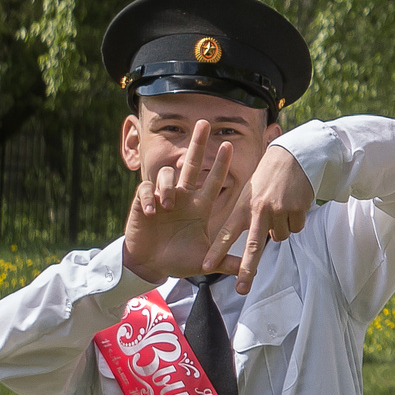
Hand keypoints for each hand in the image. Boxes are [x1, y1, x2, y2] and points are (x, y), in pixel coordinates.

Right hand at [121, 121, 240, 282]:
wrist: (152, 264)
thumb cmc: (179, 259)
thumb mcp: (206, 261)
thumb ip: (227, 262)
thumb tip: (252, 271)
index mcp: (199, 206)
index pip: (213, 180)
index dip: (220, 164)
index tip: (228, 145)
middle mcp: (183, 196)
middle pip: (190, 164)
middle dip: (197, 144)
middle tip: (203, 123)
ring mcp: (163, 197)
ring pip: (167, 174)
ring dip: (168, 186)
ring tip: (168, 205)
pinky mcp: (143, 201)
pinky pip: (146, 189)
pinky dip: (149, 197)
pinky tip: (151, 211)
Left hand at [205, 145, 313, 293]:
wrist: (292, 157)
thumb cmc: (267, 175)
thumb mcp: (250, 192)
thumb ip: (246, 215)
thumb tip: (253, 240)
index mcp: (243, 206)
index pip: (226, 232)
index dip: (216, 251)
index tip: (205, 266)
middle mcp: (259, 210)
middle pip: (253, 246)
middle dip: (247, 269)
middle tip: (241, 289)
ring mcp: (279, 209)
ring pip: (280, 236)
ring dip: (281, 228)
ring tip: (281, 208)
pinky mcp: (297, 208)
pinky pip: (296, 228)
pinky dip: (295, 221)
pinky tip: (293, 204)